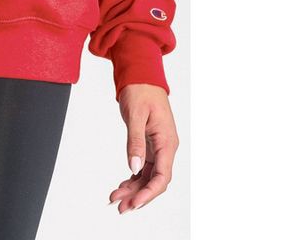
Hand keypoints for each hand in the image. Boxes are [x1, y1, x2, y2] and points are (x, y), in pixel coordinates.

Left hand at [109, 83, 178, 212]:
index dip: (149, 193)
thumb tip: (134, 168)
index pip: (162, 176)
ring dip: (133, 188)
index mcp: (167, 142)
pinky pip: (143, 166)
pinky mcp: (149, 144)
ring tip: (116, 199)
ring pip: (148, 175)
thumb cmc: (141, 91)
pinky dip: (133, 177)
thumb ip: (135, 141)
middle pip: (155, 180)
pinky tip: (121, 185)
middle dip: (138, 195)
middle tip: (120, 206)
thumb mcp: (136, 115)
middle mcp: (165, 147)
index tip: (134, 203)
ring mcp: (157, 147)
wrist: (141, 76)